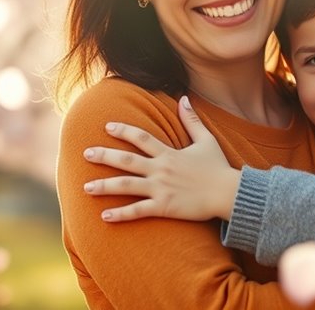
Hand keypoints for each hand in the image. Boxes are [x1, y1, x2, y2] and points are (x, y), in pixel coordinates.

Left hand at [82, 96, 240, 221]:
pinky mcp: (165, 207)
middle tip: (85, 153)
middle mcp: (161, 169)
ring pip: (127, 185)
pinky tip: (104, 217)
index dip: (123, 131)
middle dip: (104, 156)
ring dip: (105, 186)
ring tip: (85, 187)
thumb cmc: (219, 168)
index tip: (106, 126)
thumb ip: (192, 120)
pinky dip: (121, 214)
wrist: (229, 193)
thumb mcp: (206, 140)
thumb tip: (184, 98)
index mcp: (169, 153)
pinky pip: (138, 211)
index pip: (141, 138)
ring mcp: (161, 188)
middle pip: (126, 160)